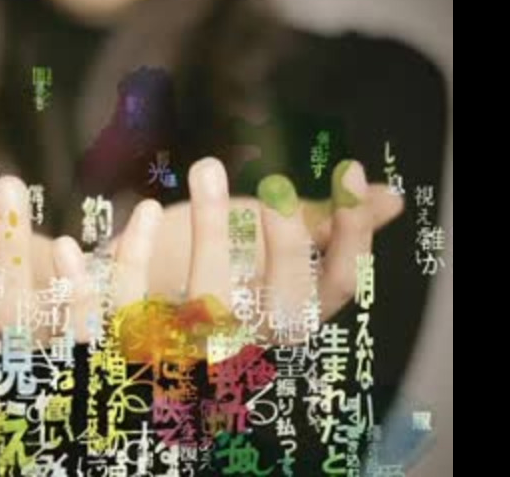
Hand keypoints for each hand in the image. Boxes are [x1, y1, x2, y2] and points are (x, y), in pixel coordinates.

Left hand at [51, 157, 402, 360]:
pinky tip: (131, 215)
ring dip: (211, 232)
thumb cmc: (199, 270)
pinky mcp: (118, 337)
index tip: (351, 171)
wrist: (119, 305)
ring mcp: (176, 345)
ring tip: (208, 165)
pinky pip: (120, 311)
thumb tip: (390, 197)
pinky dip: (120, 264)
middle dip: (287, 242)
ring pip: (204, 303)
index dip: (350, 239)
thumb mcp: (262, 246)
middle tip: (279, 181)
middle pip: (277, 307)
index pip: (331, 293)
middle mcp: (234, 340)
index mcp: (273, 318)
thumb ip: (318, 226)